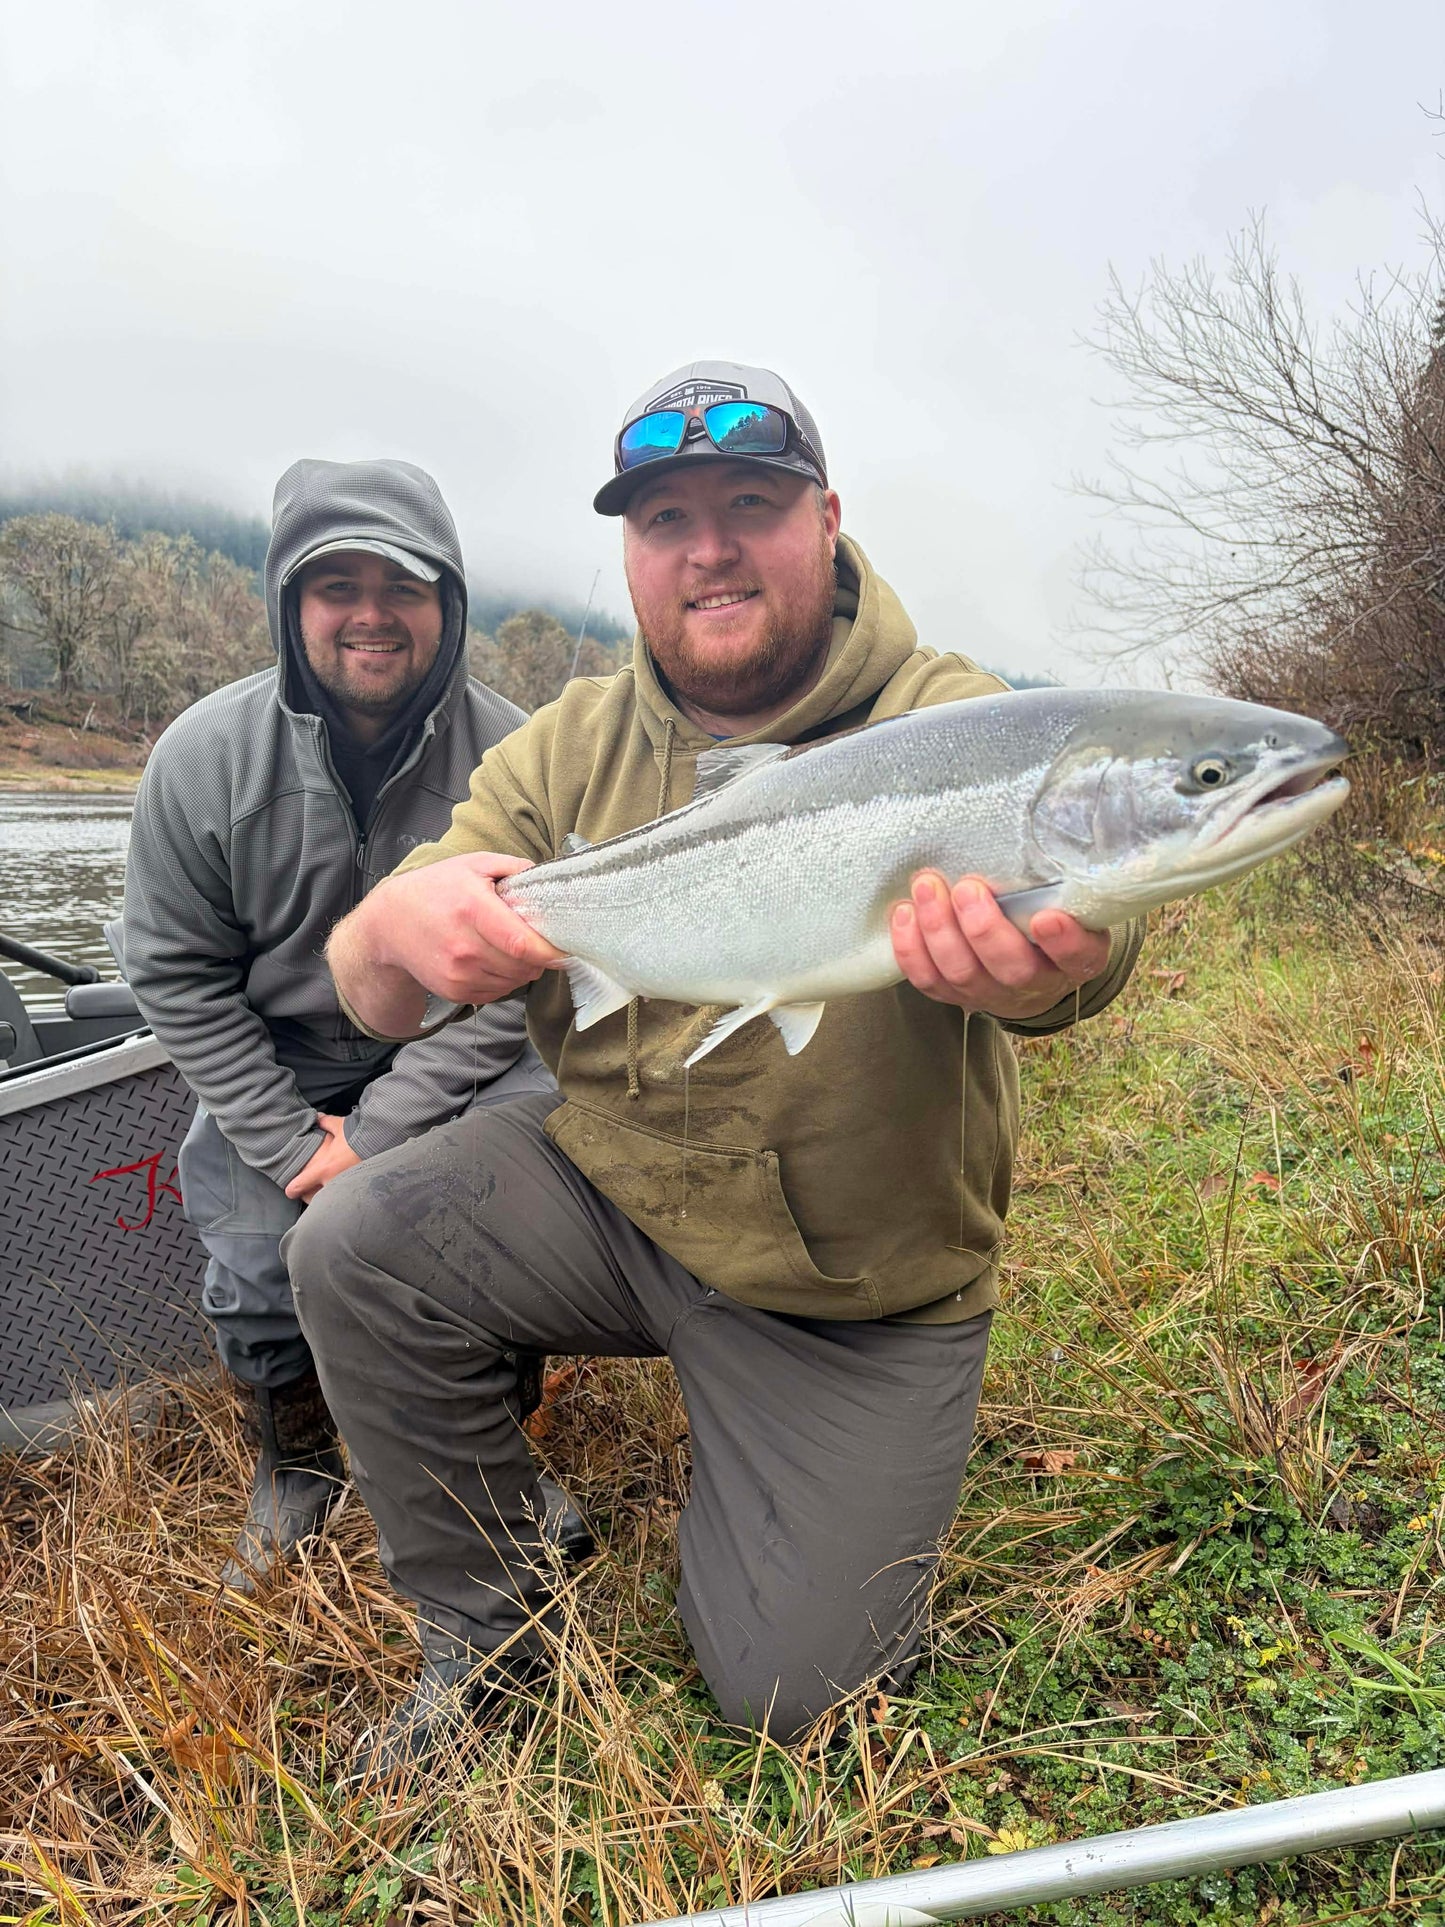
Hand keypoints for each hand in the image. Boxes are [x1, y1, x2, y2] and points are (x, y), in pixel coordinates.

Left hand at [285, 1113, 361, 1203]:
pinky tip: (344, 1194)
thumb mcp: (339, 1125)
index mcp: (324, 1168)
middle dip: (308, 1197)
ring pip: (328, 1201)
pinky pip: (344, 1198)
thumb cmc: (358, 1134)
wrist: (382, 1140)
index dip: (291, 1190)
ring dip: (324, 1199)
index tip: (290, 1190)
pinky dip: (341, 1197)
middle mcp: (333, 1182)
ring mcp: (346, 1188)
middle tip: (308, 1192)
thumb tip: (317, 1117)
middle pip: (311, 1199)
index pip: (299, 1186)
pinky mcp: (358, 1188)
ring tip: (325, 1195)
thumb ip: (325, 1123)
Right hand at [330, 850, 563, 1033]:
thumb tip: (551, 880)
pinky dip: (504, 979)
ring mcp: (457, 973)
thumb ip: (514, 868)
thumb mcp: (474, 864)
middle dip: (539, 957)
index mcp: (472, 909)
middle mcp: (464, 947)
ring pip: (513, 981)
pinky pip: (497, 992)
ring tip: (509, 947)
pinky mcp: (453, 990)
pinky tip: (492, 959)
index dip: (551, 952)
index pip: (522, 944)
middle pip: (522, 966)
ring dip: (522, 969)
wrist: (389, 923)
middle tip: (537, 941)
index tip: (567, 949)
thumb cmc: (437, 888)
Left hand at [890, 871, 1110, 1021]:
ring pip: (963, 975)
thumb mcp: (1071, 901)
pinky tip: (905, 914)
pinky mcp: (956, 995)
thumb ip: (1061, 881)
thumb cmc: (1050, 918)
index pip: (1078, 957)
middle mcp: (1036, 984)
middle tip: (968, 888)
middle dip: (983, 929)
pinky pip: (929, 981)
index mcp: (1078, 960)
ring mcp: (993, 994)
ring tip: (927, 889)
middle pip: (1012, 970)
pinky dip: (912, 949)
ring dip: (939, 931)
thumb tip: (1043, 827)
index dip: (1064, 943)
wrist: (1033, 969)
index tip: (1047, 918)